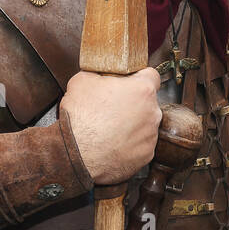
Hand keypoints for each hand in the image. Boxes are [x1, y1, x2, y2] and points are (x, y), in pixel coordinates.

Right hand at [61, 68, 161, 185]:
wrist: (75, 154)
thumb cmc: (80, 118)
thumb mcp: (82, 81)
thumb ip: (99, 75)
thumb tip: (100, 77)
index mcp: (142, 90)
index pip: (151, 76)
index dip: (138, 78)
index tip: (129, 83)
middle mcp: (152, 112)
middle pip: (147, 103)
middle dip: (133, 104)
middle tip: (112, 109)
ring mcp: (151, 135)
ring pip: (145, 125)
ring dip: (132, 125)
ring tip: (109, 129)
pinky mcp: (146, 154)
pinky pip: (140, 145)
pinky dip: (129, 145)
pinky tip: (112, 144)